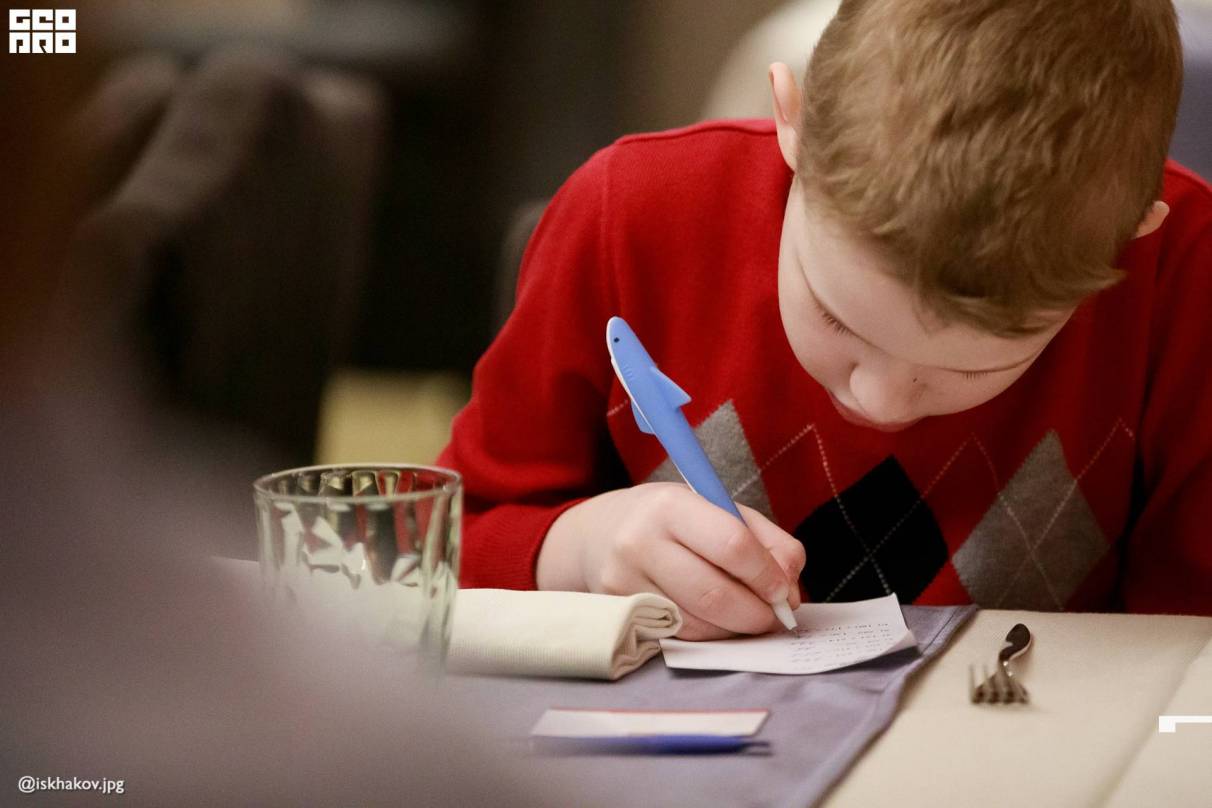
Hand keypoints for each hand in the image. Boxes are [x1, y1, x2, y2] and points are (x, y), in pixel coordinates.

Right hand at [536, 483, 805, 639]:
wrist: (597, 534)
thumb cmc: (670, 520)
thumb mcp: (717, 508)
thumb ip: (766, 541)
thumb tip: (791, 590)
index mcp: (670, 506)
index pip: (732, 545)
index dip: (767, 574)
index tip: (783, 588)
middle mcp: (640, 543)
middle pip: (714, 594)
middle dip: (757, 613)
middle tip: (775, 616)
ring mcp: (624, 582)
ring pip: (697, 623)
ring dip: (735, 629)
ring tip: (748, 617)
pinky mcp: (620, 612)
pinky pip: (679, 635)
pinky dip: (710, 634)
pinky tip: (717, 621)